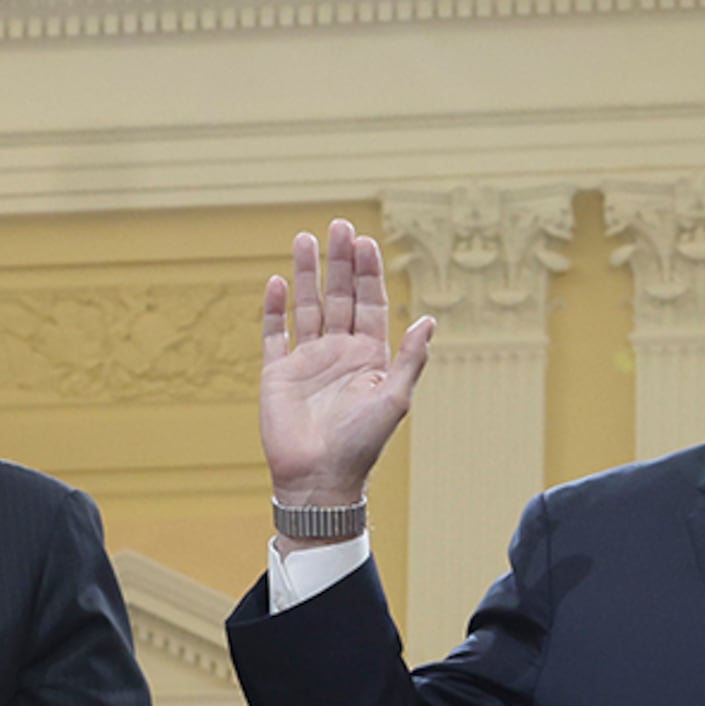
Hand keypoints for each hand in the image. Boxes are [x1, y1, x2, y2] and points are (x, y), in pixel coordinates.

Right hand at [259, 219, 433, 511]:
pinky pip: (275, 334)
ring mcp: (307, 361)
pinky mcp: (278, 374)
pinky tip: (278, 282)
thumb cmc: (361, 445)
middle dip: (339, 262)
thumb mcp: (394, 399)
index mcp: (370, 357)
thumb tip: (429, 320)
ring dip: (307, 274)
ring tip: (304, 239)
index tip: (365, 241)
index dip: (368, 273)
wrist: (319, 479)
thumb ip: (411, 358)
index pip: (369, 304)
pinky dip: (275, 308)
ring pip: (308, 307)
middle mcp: (339, 353)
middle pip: (339, 296)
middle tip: (338, 226)